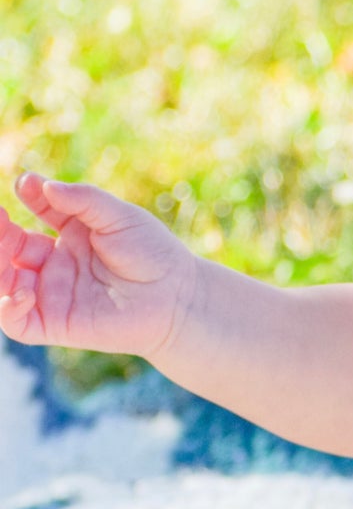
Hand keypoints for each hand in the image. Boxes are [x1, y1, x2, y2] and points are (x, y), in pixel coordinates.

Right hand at [0, 171, 197, 358]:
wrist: (179, 297)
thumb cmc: (154, 255)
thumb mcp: (119, 217)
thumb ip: (81, 200)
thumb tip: (37, 184)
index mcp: (70, 238)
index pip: (33, 216)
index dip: (24, 200)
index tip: (23, 185)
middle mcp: (56, 267)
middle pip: (7, 249)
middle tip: (1, 218)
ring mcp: (53, 295)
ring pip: (3, 283)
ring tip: (4, 247)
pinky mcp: (56, 324)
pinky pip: (15, 322)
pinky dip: (7, 307)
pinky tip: (24, 290)